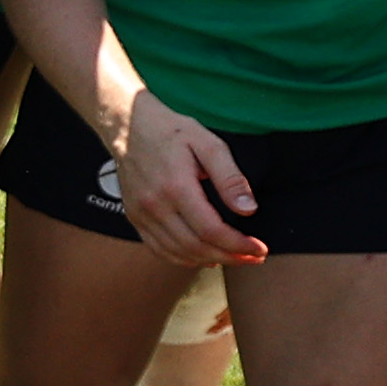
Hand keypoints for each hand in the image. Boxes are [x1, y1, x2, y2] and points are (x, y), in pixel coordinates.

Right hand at [112, 92, 268, 269]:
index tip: (259, 249)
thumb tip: (248, 209)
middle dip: (230, 257)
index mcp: (175, 187)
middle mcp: (154, 205)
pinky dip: (183, 259)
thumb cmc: (171, 131)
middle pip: (196, 247)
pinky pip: (159, 249)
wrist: (127, 125)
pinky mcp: (134, 216)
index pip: (211, 230)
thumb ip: (229, 177)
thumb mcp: (208, 143)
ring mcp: (140, 213)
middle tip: (253, 257)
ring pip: (178, 253)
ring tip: (234, 258)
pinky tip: (203, 256)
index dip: (239, 245)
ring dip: (209, 260)